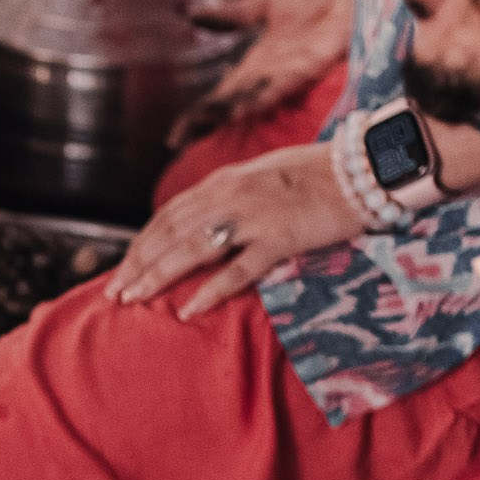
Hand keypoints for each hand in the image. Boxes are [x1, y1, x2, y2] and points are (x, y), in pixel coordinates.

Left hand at [107, 144, 358, 320]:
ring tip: (134, 300)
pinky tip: (187, 311)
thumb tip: (197, 224)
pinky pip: (238, 269)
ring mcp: (255, 217)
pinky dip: (210, 290)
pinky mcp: (281, 239)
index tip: (121, 271)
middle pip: (170, 234)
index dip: (141, 245)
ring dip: (159, 276)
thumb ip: (227, 198)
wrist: (366, 168)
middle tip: (114, 294)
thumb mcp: (260, 177)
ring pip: (192, 249)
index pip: (168, 216)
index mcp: (224, 181)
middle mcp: (231, 196)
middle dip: (138, 265)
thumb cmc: (315, 175)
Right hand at [170, 0, 352, 144]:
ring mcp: (287, 75)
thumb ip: (232, 14)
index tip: (173, 138)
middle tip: (178, 142)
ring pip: (250, 101)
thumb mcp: (265, 3)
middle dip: (203, 124)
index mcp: (255, 67)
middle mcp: (267, 79)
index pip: (218, 98)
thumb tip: (192, 15)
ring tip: (204, 126)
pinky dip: (260, 97)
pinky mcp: (307, 65)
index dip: (196, 116)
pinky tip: (243, 107)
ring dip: (227, 115)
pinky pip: (280, 85)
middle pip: (228, 106)